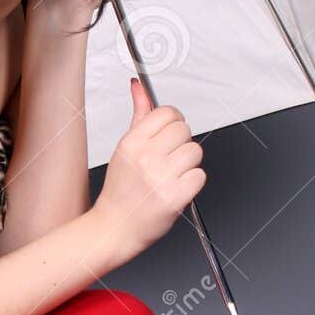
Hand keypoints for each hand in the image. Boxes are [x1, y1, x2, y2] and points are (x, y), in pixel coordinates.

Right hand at [93, 77, 205, 264]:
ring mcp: (160, 178)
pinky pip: (200, 176)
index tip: (170, 133)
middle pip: (185, 130)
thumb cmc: (121, 190)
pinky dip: (192, 184)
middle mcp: (145, 158)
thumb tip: (138, 86)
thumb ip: (138, 115)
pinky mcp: (175, 197)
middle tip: (169, 159)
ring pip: (195, 152)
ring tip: (171, 176)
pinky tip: (176, 189)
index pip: (167, 113)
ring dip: (188, 165)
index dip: (174, 122)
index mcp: (132, 142)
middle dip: (182, 144)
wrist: (115, 228)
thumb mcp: (125, 148)